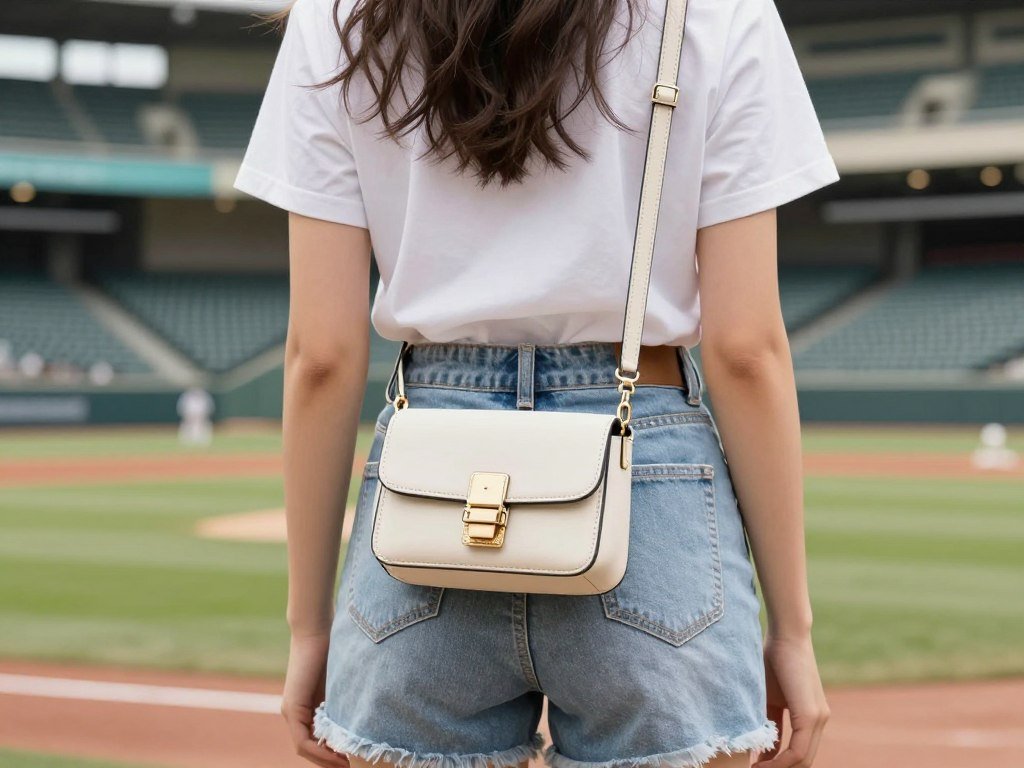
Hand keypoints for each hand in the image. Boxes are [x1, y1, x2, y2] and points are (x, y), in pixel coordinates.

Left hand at [281, 632, 349, 766]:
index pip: (317, 742)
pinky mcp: (291, 708)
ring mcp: (290, 711)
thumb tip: (362, 723)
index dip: (334, 756)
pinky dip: (318, 752)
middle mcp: (295, 713)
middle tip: (354, 767)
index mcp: (307, 708)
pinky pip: (302, 741)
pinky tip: (337, 756)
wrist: (316, 630)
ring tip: (347, 766)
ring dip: (325, 761)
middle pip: (310, 750)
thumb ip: (343, 703)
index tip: (355, 760)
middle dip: (331, 762)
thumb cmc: (333, 650)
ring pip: (305, 749)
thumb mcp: (341, 684)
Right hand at [754, 632, 829, 767]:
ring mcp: (818, 718)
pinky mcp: (811, 715)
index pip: (799, 752)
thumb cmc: (772, 659)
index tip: (756, 767)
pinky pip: (797, 750)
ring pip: (801, 759)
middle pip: (802, 761)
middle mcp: (819, 720)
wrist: (785, 634)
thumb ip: (769, 721)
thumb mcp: (768, 696)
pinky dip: (779, 762)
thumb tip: (757, 745)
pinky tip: (761, 765)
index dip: (778, 765)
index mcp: (811, 716)